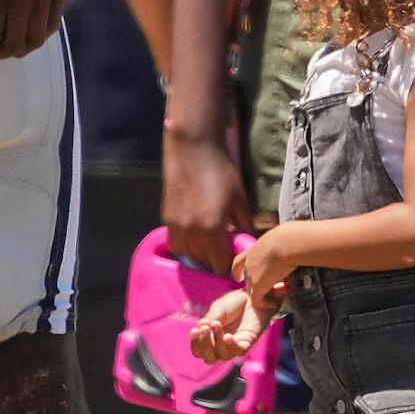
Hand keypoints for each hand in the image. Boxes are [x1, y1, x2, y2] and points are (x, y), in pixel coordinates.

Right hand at [162, 134, 252, 274]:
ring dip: (198, 253)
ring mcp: (175, 225)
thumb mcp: (240, 199)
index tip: (235, 256)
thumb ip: (244, 225)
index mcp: (211, 228)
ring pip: (186, 254)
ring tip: (209, 241)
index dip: (229, 264)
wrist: (193, 149)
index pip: (219, 264)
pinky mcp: (166, 217)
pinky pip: (175, 241)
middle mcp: (190, 232)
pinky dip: (186, 243)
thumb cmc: (221, 171)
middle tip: (225, 248)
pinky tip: (195, 231)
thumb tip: (249, 242)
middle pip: (202, 262)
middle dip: (214, 259)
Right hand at [191, 289, 269, 362]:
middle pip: (209, 358)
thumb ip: (210, 318)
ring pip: (223, 356)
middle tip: (204, 329)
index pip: (199, 350)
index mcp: (210, 339)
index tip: (194, 330)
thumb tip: (200, 327)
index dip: (195, 344)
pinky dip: (231, 345)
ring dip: (217, 342)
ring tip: (216, 324)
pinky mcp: (247, 343)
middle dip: (204, 345)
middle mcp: (221, 346)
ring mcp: (234, 346)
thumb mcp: (218, 308)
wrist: (253, 298)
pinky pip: (238, 351)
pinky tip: (227, 336)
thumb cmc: (234, 304)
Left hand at [233, 226, 293, 307]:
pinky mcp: (258, 285)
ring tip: (274, 299)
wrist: (287, 242)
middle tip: (268, 291)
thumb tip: (295, 248)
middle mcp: (250, 262)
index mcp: (255, 249)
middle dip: (254, 285)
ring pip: (251, 289)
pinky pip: (257, 299)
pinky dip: (264, 303)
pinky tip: (274, 304)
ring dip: (262, 294)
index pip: (241, 260)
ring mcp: (252, 274)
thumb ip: (283, 246)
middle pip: (247, 278)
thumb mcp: (282, 240)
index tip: (238, 276)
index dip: (238, 269)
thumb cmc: (290, 237)